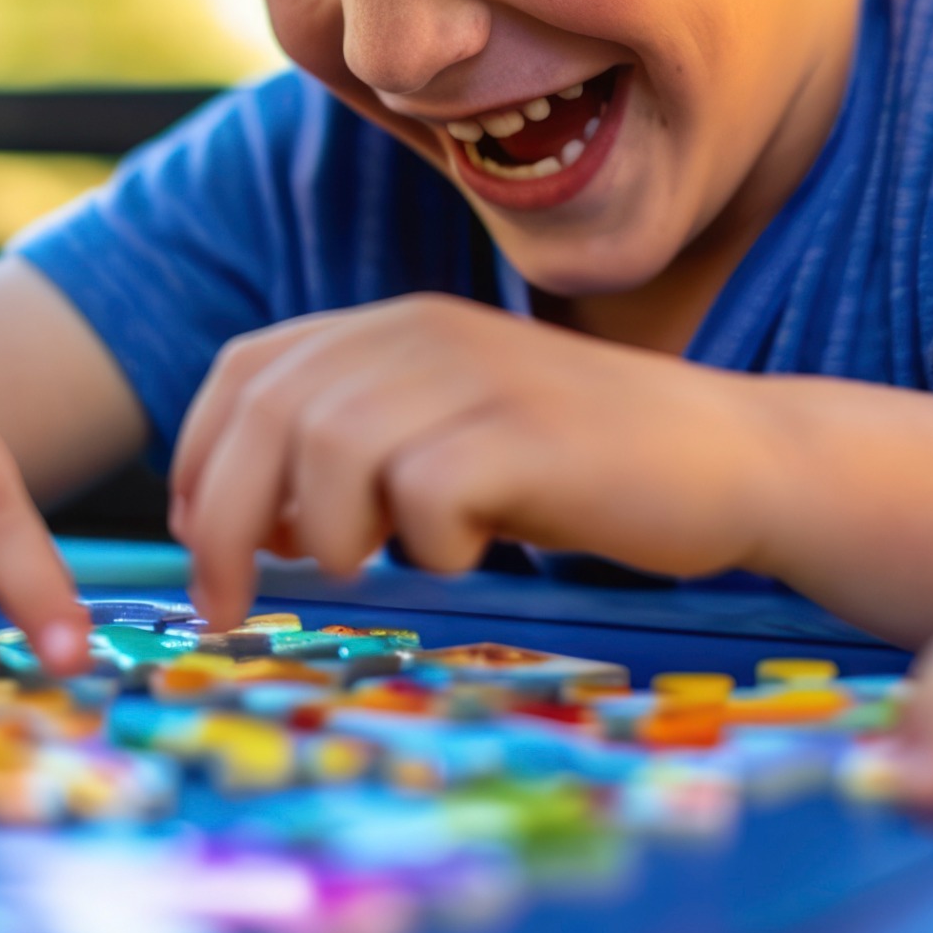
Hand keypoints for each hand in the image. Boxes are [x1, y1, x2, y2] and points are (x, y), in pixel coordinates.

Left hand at [169, 294, 774, 629]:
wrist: (731, 456)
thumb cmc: (584, 463)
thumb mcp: (452, 434)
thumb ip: (357, 456)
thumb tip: (262, 528)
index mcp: (394, 325)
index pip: (245, 370)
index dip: (200, 460)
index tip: (204, 543)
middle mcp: (422, 332)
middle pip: (265, 415)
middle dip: (224, 522)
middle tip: (229, 607)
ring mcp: (476, 377)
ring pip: (327, 451)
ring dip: (333, 533)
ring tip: (385, 562)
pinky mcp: (525, 434)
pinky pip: (423, 498)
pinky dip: (428, 546)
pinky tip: (471, 550)